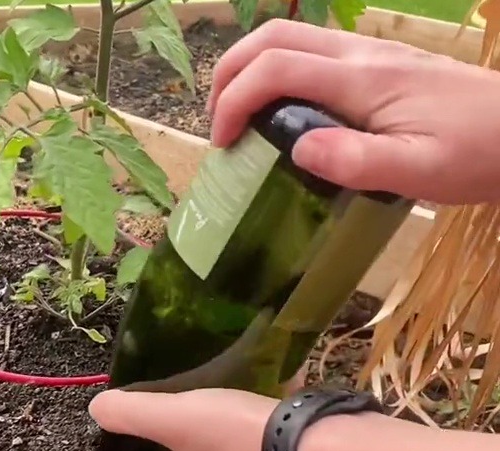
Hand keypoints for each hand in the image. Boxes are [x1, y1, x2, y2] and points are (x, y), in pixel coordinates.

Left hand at [89, 388, 277, 450]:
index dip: (183, 431)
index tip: (197, 407)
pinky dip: (276, 435)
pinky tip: (285, 413)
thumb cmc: (229, 434)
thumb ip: (132, 412)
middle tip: (230, 402)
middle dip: (220, 431)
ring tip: (259, 405)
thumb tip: (96, 407)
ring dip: (250, 434)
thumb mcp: (172, 416)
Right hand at [207, 19, 499, 204]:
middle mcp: (359, 56)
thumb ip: (355, 161)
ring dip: (252, 68)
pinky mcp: (378, 66)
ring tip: (240, 114)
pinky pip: (312, 54)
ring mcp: (369, 56)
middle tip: (218, 122)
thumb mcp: (416, 171)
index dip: (234, 99)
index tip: (222, 142)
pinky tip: (284, 110)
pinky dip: (279, 73)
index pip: (276, 68)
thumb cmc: (475, 154)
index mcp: (362, 79)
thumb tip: (296, 149)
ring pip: (292, 39)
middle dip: (231, 72)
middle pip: (274, 36)